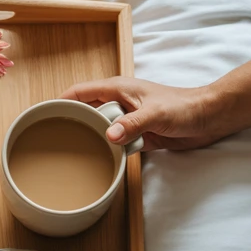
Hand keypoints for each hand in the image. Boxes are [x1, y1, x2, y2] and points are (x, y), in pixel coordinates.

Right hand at [62, 77, 228, 150]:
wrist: (208, 118)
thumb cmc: (183, 107)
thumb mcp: (155, 114)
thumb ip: (132, 125)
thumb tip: (108, 137)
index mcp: (118, 89)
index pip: (80, 92)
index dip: (61, 101)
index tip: (42, 114)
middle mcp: (119, 103)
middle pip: (86, 111)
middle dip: (71, 122)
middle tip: (52, 140)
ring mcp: (127, 119)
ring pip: (99, 129)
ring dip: (90, 138)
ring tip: (70, 153)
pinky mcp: (136, 135)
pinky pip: (115, 143)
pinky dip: (107, 150)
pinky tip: (98, 161)